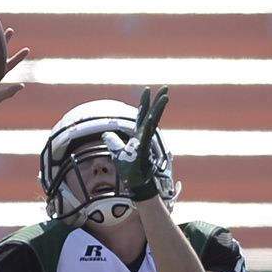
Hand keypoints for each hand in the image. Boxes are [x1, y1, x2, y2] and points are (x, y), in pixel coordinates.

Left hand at [101, 86, 168, 201]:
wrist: (136, 184)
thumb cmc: (130, 171)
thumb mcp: (117, 153)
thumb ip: (113, 142)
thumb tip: (106, 134)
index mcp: (139, 136)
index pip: (142, 116)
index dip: (144, 102)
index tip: (147, 89)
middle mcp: (144, 137)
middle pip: (152, 115)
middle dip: (158, 101)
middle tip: (166, 87)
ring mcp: (145, 143)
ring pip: (153, 123)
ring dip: (158, 110)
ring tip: (165, 97)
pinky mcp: (144, 151)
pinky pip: (146, 137)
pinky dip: (148, 127)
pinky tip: (151, 117)